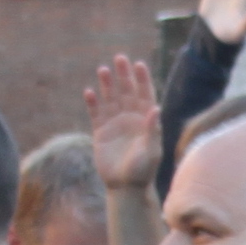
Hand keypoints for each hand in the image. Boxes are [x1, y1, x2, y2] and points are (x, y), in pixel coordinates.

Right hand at [84, 53, 160, 194]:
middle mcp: (131, 118)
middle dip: (124, 75)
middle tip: (120, 58)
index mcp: (146, 120)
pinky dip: (93, 103)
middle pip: (127, 91)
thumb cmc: (143, 170)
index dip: (142, 79)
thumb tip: (156, 108)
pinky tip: (90, 92)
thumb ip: (152, 129)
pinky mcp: (101, 132)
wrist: (126, 187)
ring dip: (107, 84)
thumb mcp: (151, 150)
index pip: (145, 94)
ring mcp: (115, 124)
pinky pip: (96, 113)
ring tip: (103, 69)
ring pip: (110, 99)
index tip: (139, 64)